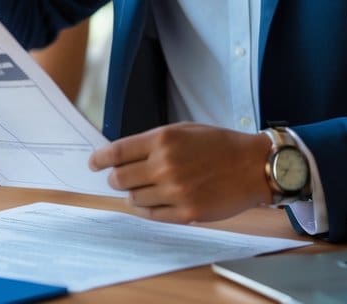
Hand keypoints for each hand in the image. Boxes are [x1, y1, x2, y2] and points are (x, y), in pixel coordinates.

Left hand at [89, 122, 271, 222]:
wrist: (253, 167)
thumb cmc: (219, 145)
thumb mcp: (184, 130)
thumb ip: (152, 142)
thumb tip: (121, 155)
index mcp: (163, 140)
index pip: (117, 152)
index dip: (100, 159)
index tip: (94, 163)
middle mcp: (165, 165)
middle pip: (120, 179)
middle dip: (116, 179)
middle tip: (123, 178)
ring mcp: (175, 191)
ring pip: (134, 199)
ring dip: (134, 194)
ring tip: (149, 188)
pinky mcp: (185, 213)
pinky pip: (152, 215)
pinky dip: (148, 209)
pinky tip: (156, 200)